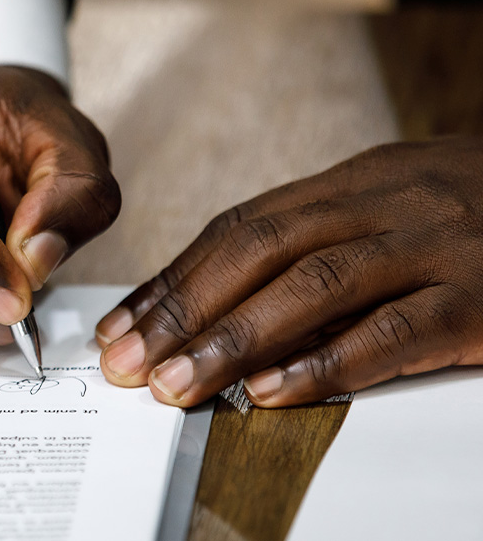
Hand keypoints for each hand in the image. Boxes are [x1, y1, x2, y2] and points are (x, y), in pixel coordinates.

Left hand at [96, 138, 482, 406]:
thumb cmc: (480, 211)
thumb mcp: (394, 202)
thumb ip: (322, 239)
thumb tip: (229, 298)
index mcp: (354, 181)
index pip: (240, 228)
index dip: (176, 276)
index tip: (127, 322)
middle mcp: (387, 202)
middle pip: (259, 251)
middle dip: (183, 309)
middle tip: (130, 360)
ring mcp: (437, 246)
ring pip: (312, 287)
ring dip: (235, 339)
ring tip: (179, 383)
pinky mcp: (482, 297)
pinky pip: (393, 332)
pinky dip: (327, 364)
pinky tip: (274, 393)